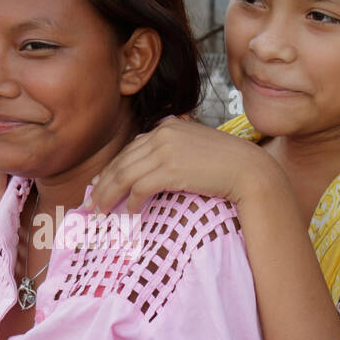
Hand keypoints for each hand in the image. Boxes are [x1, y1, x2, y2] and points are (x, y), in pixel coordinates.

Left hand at [84, 115, 264, 214]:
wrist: (248, 169)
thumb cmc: (226, 165)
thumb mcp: (196, 148)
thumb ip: (174, 151)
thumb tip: (152, 172)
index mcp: (167, 127)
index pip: (131, 149)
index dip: (113, 169)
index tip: (100, 185)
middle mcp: (163, 134)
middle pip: (122, 161)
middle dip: (103, 184)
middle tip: (90, 204)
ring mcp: (166, 150)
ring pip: (125, 175)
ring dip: (109, 196)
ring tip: (100, 212)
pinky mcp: (171, 169)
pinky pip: (140, 187)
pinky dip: (130, 201)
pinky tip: (128, 212)